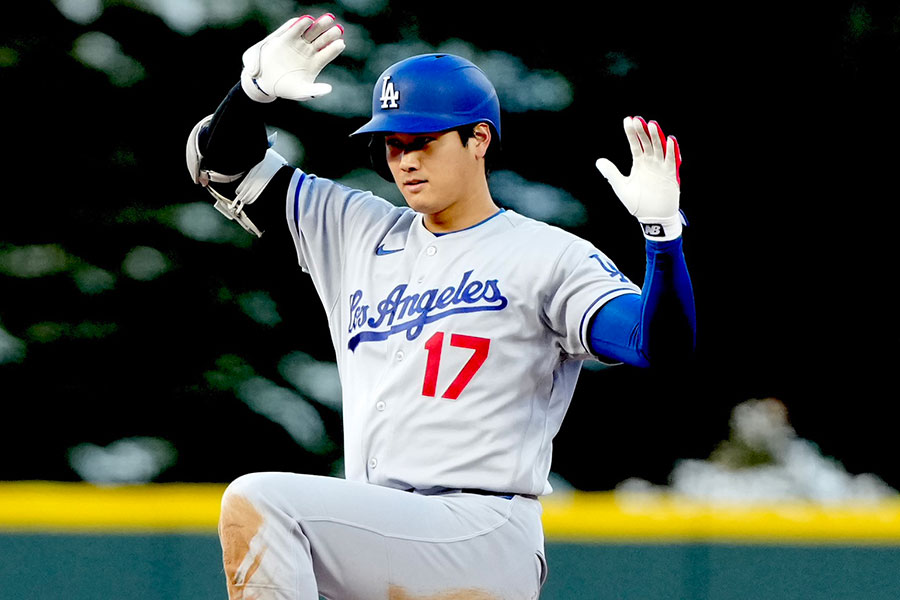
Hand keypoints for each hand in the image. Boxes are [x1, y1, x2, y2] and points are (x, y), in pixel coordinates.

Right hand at [240, 14, 345, 102]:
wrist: (265, 81)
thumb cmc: (286, 88)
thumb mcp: (301, 92)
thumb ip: (314, 91)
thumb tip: (329, 89)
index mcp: (316, 63)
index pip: (329, 53)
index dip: (335, 48)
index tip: (341, 43)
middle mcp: (309, 51)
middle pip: (323, 39)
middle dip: (330, 34)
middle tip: (338, 29)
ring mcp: (298, 43)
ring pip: (312, 31)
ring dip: (320, 24)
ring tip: (328, 19)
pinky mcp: (285, 38)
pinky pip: (295, 28)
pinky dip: (301, 23)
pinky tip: (308, 20)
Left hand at [596, 116, 683, 239]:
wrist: (652, 218)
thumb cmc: (638, 204)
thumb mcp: (621, 187)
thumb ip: (611, 173)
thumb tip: (598, 161)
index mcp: (639, 163)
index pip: (635, 144)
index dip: (631, 133)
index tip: (628, 120)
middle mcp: (650, 162)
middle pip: (647, 142)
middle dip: (642, 131)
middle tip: (638, 119)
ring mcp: (661, 167)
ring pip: (659, 148)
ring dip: (656, 137)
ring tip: (652, 124)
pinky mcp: (671, 175)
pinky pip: (672, 161)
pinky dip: (672, 150)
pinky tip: (670, 140)